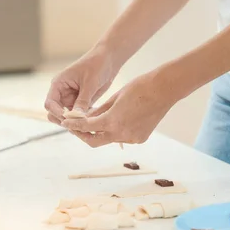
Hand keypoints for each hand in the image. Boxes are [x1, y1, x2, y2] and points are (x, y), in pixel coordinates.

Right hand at [44, 46, 118, 123]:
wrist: (108, 60)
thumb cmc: (97, 64)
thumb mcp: (90, 83)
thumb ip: (83, 100)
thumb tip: (76, 117)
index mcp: (58, 84)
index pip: (50, 104)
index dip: (57, 113)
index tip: (70, 119)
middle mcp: (62, 94)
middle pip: (56, 114)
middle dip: (65, 121)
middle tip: (80, 126)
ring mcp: (71, 99)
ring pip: (68, 118)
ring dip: (76, 123)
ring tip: (88, 126)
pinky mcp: (81, 103)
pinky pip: (79, 116)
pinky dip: (84, 121)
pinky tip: (94, 121)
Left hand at [61, 71, 176, 146]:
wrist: (164, 90)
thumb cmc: (139, 88)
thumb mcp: (115, 98)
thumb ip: (99, 111)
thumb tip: (85, 118)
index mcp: (112, 122)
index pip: (86, 127)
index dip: (74, 125)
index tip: (65, 123)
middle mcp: (121, 134)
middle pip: (95, 141)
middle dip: (84, 135)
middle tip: (76, 128)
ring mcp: (132, 139)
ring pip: (109, 139)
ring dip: (102, 132)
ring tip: (98, 120)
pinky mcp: (140, 139)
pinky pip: (123, 137)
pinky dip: (117, 131)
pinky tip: (119, 120)